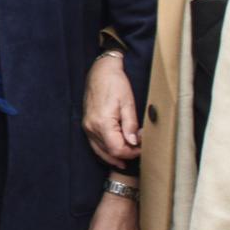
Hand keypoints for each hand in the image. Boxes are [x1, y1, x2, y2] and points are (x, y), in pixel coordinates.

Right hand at [83, 53, 139, 169]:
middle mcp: (91, 127)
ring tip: (128, 158)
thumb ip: (130, 125)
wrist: (100, 71)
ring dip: (114, 155)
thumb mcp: (128, 103)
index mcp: (102, 122)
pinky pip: (95, 144)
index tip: (142, 148)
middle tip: (138, 152)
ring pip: (100, 151)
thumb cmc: (115, 83)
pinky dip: (105, 151)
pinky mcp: (87, 124)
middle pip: (108, 152)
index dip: (131, 152)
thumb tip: (133, 142)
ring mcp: (87, 126)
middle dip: (125, 155)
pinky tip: (114, 153)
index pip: (117, 149)